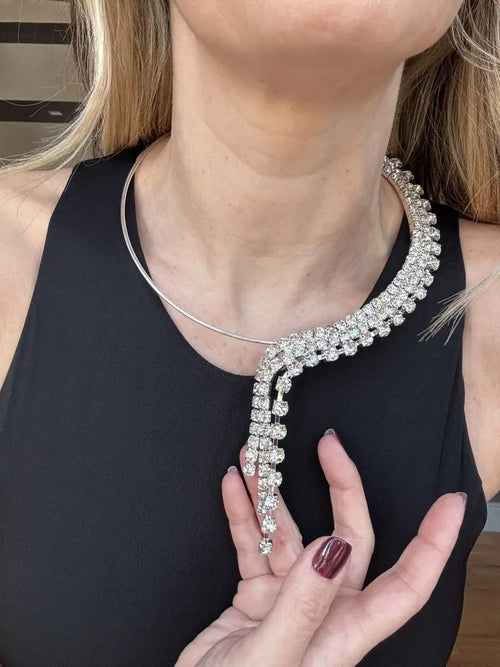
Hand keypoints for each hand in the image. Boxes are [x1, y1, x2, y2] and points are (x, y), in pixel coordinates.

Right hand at [176, 430, 466, 665]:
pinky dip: (243, 514)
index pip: (406, 584)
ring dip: (271, 494)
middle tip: (327, 445)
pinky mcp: (258, 594)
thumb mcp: (270, 660)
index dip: (433, 544)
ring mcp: (291, 598)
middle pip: (349, 537)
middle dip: (341, 487)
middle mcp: (325, 609)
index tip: (450, 503)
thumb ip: (302, 608)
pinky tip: (234, 486)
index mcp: (345, 632)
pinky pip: (254, 543)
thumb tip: (335, 549)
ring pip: (291, 532)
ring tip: (255, 457)